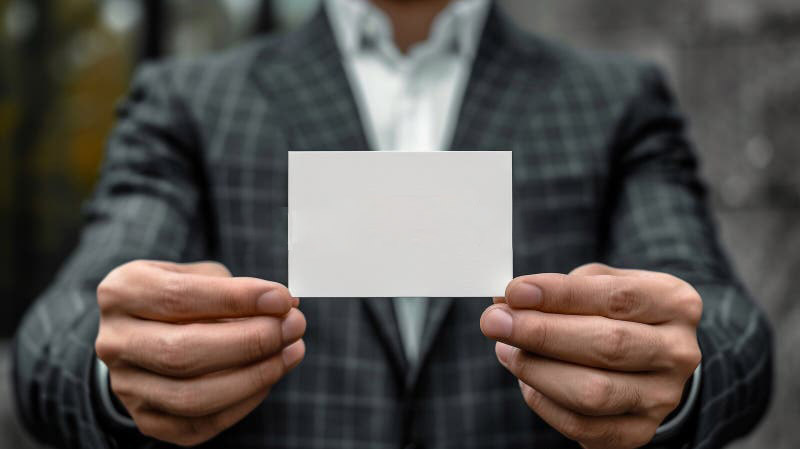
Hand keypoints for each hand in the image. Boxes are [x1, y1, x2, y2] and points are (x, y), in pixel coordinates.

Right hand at [95, 260, 304, 445]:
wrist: (146, 333)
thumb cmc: (185, 297)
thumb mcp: (202, 276)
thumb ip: (239, 289)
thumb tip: (285, 305)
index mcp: (122, 292)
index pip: (179, 298)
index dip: (235, 299)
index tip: (281, 298)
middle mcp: (114, 342)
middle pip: (182, 351)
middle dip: (249, 340)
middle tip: (294, 325)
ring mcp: (126, 386)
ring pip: (191, 397)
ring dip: (254, 376)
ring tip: (292, 352)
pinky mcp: (147, 420)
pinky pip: (199, 425)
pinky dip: (243, 403)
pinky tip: (269, 377)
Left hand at [480, 263, 701, 448]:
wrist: (651, 357)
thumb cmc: (617, 311)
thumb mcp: (599, 284)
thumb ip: (558, 289)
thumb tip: (506, 301)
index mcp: (674, 303)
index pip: (617, 297)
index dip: (561, 295)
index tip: (514, 292)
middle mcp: (677, 352)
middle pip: (608, 345)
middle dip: (541, 333)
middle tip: (495, 322)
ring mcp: (663, 397)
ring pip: (594, 392)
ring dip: (538, 370)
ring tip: (506, 350)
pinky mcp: (640, 432)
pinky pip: (583, 427)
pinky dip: (544, 403)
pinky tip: (526, 380)